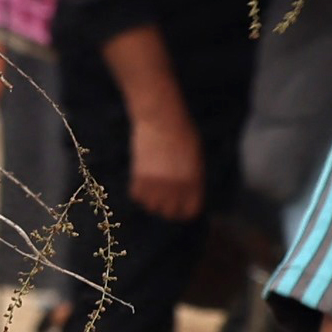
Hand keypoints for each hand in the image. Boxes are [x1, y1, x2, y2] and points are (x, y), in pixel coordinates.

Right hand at [126, 105, 206, 222]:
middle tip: (162, 196)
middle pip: (169, 212)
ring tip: (152, 185)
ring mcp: (158, 183)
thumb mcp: (195, 159)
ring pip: (151, 206)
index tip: (177, 206)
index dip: (183, 210)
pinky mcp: (140, 177)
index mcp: (194, 183)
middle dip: (166, 206)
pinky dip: (138, 190)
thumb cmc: (182, 134)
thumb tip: (183, 196)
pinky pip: (136, 195)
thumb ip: (191, 180)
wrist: (161, 118)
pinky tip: (142, 178)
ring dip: (151, 198)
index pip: (189, 211)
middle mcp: (177, 187)